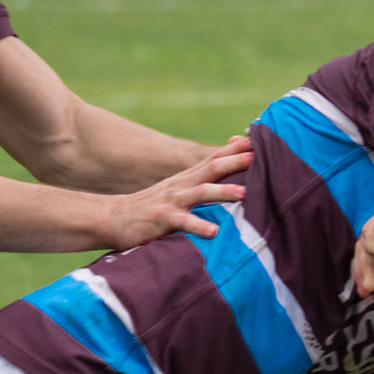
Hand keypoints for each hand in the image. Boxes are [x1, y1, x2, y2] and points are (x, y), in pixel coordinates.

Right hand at [105, 136, 250, 248]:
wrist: (111, 217)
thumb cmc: (150, 208)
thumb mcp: (176, 193)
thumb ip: (199, 186)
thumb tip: (227, 183)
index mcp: (187, 178)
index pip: (215, 158)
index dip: (236, 150)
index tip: (261, 141)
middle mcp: (182, 185)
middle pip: (212, 168)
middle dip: (235, 162)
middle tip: (258, 158)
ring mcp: (172, 201)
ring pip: (201, 193)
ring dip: (223, 191)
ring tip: (244, 193)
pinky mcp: (162, 219)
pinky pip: (182, 222)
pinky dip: (198, 226)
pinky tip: (214, 232)